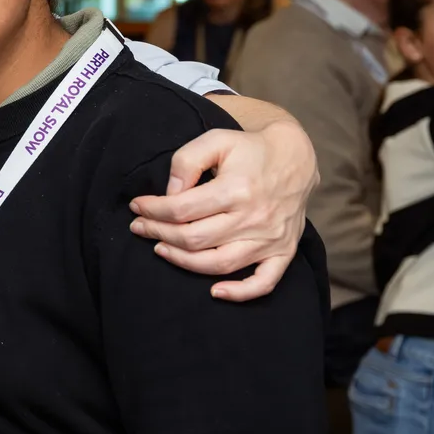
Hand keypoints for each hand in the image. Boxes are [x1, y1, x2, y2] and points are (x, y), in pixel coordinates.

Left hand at [127, 114, 316, 300]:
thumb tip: (170, 193)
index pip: (181, 210)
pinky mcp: (284, 251)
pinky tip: (215, 292)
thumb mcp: (215, 140)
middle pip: (194, 239)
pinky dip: (240, 292)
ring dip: (183, 261)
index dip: (153, 210)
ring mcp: (270, 239)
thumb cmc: (250, 149)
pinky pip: (264, 282)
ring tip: (161, 248)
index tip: (138, 207)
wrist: (295, 158)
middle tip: (140, 227)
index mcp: (236, 189)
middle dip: (159, 233)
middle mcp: (254, 218)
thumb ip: (186, 161)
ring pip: (219, 264)